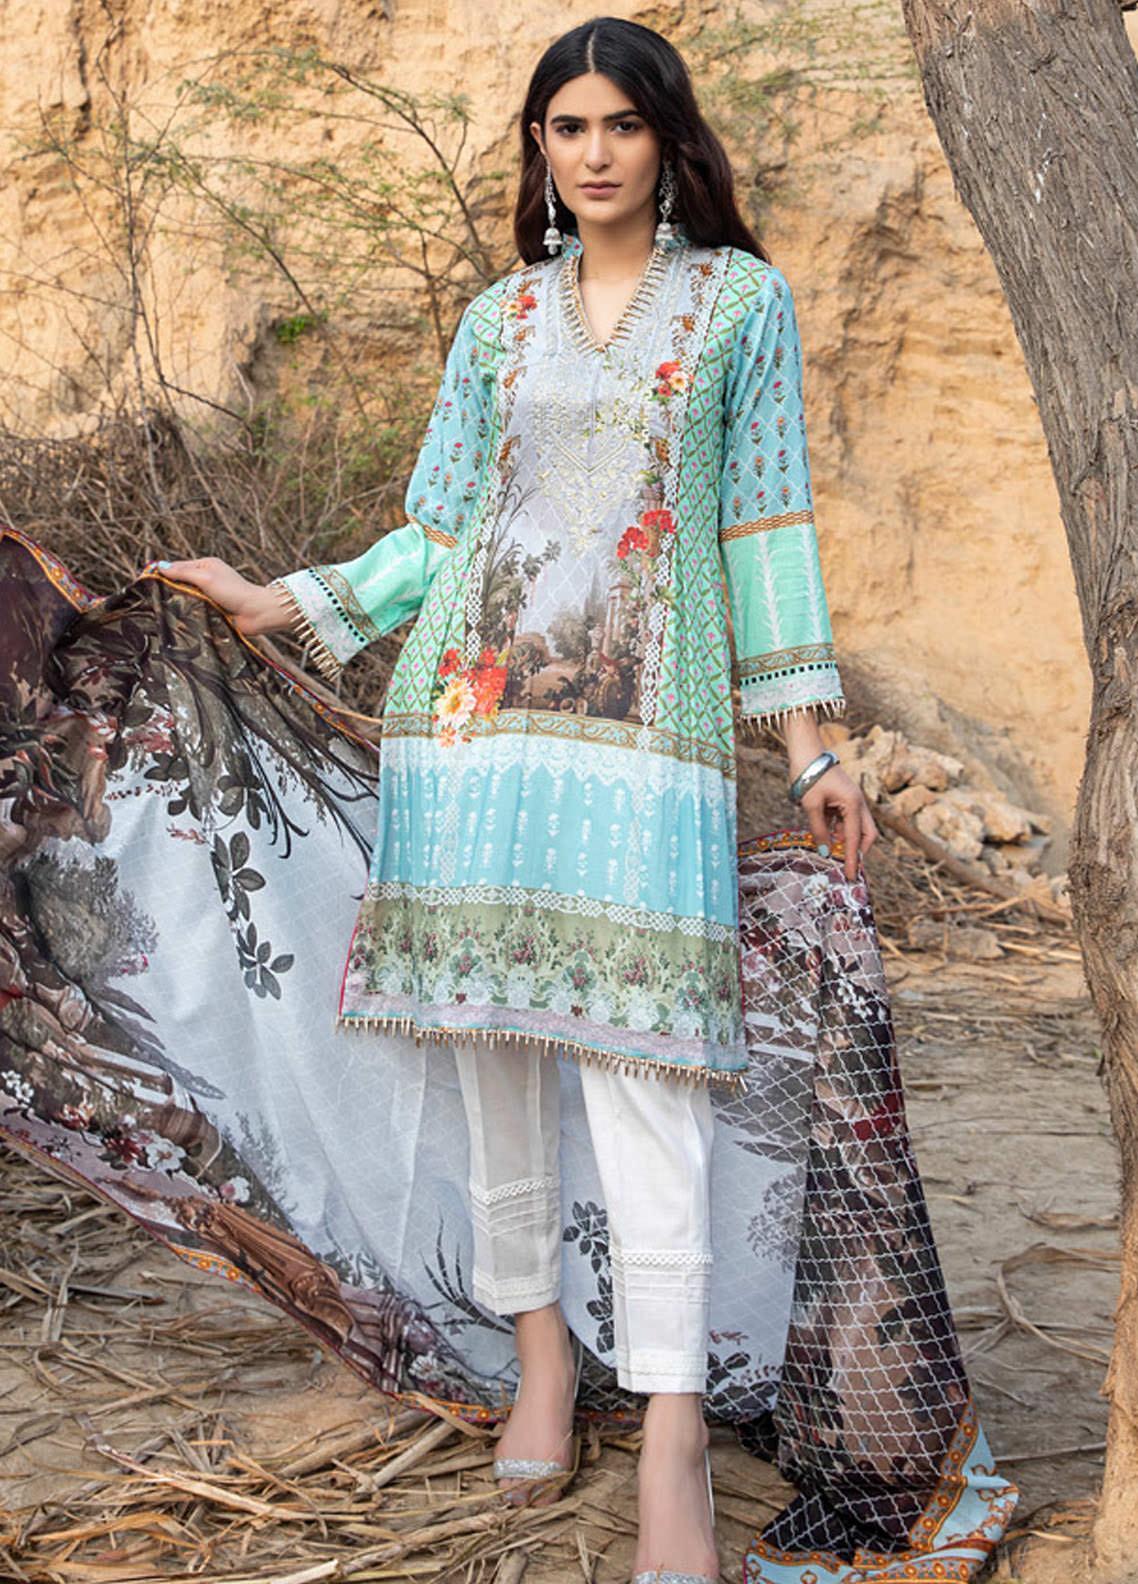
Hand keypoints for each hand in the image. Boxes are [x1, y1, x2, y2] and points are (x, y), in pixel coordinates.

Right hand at [150, 557, 289, 637]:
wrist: (256, 613)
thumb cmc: (234, 592)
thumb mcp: (205, 578)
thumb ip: (183, 573)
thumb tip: (160, 567)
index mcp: (206, 565)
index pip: (177, 566)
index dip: (161, 572)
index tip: (144, 579)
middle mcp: (207, 578)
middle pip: (180, 581)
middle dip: (167, 587)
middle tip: (149, 595)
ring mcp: (209, 595)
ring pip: (185, 596)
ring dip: (177, 601)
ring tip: (159, 607)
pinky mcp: (211, 610)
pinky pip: (193, 609)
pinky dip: (185, 611)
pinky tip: (175, 617)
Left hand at [799, 763, 877, 881]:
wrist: (806, 751)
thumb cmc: (808, 776)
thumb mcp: (811, 806)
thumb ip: (819, 830)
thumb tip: (824, 852)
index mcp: (853, 804)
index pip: (855, 839)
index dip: (852, 859)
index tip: (851, 876)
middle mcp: (857, 803)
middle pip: (866, 833)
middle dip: (858, 850)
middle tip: (847, 866)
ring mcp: (851, 799)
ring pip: (855, 827)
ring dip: (846, 840)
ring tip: (832, 853)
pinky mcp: (843, 798)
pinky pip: (845, 819)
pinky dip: (838, 830)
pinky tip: (826, 836)